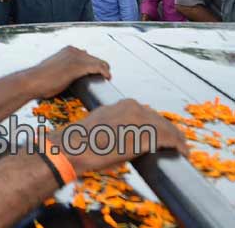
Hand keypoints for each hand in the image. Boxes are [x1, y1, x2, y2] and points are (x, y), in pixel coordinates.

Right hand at [24, 46, 111, 99]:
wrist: (32, 82)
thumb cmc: (40, 79)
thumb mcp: (54, 68)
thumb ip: (64, 67)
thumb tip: (71, 74)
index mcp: (67, 50)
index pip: (88, 56)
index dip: (94, 64)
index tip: (97, 74)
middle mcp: (73, 51)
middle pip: (96, 59)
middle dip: (101, 68)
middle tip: (104, 78)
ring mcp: (76, 58)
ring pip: (99, 62)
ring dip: (105, 71)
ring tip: (106, 78)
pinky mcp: (78, 67)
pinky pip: (98, 68)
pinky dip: (104, 73)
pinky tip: (107, 78)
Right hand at [58, 99, 187, 176]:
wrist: (76, 146)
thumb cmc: (83, 140)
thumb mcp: (101, 124)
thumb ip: (117, 124)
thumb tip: (126, 136)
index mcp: (123, 104)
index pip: (149, 114)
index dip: (158, 126)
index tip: (162, 137)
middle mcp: (134, 108)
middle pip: (161, 120)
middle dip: (170, 133)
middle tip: (175, 146)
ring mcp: (142, 120)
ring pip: (169, 129)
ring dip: (177, 140)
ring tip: (181, 150)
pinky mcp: (147, 135)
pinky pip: (171, 139)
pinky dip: (179, 146)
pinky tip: (183, 153)